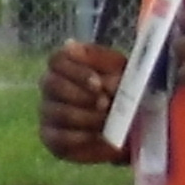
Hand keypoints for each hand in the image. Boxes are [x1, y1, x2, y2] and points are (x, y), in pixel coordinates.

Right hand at [38, 40, 125, 163]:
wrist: (136, 123)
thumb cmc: (125, 89)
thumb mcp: (119, 68)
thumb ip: (98, 57)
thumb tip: (70, 45)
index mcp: (65, 64)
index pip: (56, 61)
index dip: (75, 71)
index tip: (98, 83)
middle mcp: (50, 87)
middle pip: (51, 85)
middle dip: (81, 95)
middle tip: (105, 104)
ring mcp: (48, 113)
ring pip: (58, 112)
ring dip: (86, 117)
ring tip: (107, 121)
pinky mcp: (52, 139)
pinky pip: (59, 138)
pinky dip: (82, 137)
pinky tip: (99, 136)